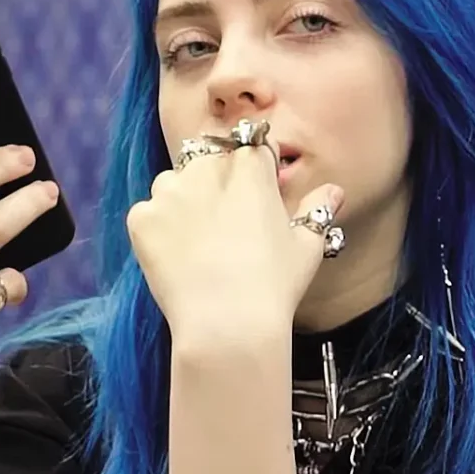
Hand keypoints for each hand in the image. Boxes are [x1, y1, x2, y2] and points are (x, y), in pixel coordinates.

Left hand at [126, 136, 343, 341]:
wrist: (226, 323)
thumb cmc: (274, 284)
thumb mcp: (307, 247)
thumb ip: (317, 210)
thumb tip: (333, 191)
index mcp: (249, 167)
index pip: (251, 150)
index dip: (255, 175)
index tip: (256, 201)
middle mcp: (206, 168)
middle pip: (208, 162)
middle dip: (215, 186)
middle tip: (225, 230)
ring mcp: (168, 192)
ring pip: (173, 185)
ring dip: (182, 203)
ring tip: (198, 245)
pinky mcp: (141, 218)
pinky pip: (147, 215)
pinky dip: (157, 231)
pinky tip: (175, 259)